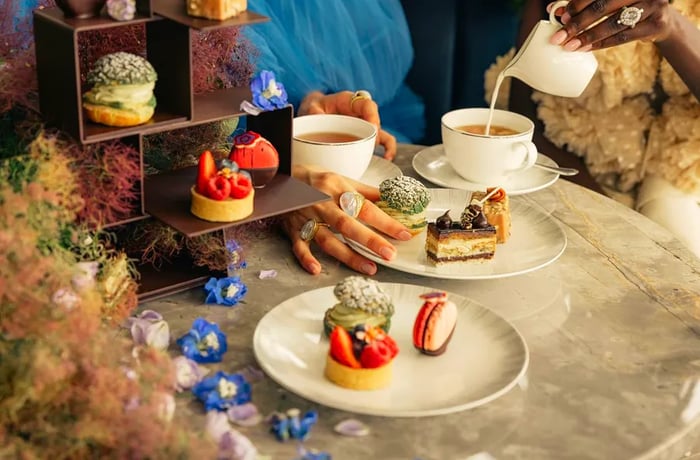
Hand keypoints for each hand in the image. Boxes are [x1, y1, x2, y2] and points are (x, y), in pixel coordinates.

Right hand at [282, 165, 412, 274]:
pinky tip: (316, 269)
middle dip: (370, 240)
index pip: (366, 208)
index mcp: (339, 189)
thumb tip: (392, 200)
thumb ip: (366, 192)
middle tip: (389, 255)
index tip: (404, 234)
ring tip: (369, 268)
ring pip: (328, 239)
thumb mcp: (342, 179)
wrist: (281, 176)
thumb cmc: (316, 180)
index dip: (386, 222)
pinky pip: (299, 245)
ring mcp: (307, 218)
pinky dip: (306, 258)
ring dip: (348, 256)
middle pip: (348, 224)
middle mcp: (324, 204)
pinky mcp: (293, 229)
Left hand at [298, 90, 397, 159]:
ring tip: (387, 157)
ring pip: (382, 132)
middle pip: (376, 120)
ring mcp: (364, 126)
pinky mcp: (364, 137)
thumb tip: (317, 118)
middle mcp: (360, 113)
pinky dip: (385, 150)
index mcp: (349, 101)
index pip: (367, 104)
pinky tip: (385, 160)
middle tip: (372, 146)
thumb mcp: (310, 107)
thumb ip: (314, 112)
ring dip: (387, 145)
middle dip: (376, 134)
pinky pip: (380, 142)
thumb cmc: (314, 108)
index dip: (372, 116)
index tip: (373, 129)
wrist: (313, 114)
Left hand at [547, 0, 674, 50]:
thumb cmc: (627, 9)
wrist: (661, 20)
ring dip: (588, 36)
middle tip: (559, 36)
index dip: (578, 3)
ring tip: (570, 46)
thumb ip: (584, 5)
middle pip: (603, 6)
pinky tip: (586, 49)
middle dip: (578, 22)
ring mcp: (652, 5)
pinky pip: (623, 37)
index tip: (562, 16)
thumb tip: (554, 9)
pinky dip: (602, 44)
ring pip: (613, 23)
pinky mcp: (656, 24)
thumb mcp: (609, 4)